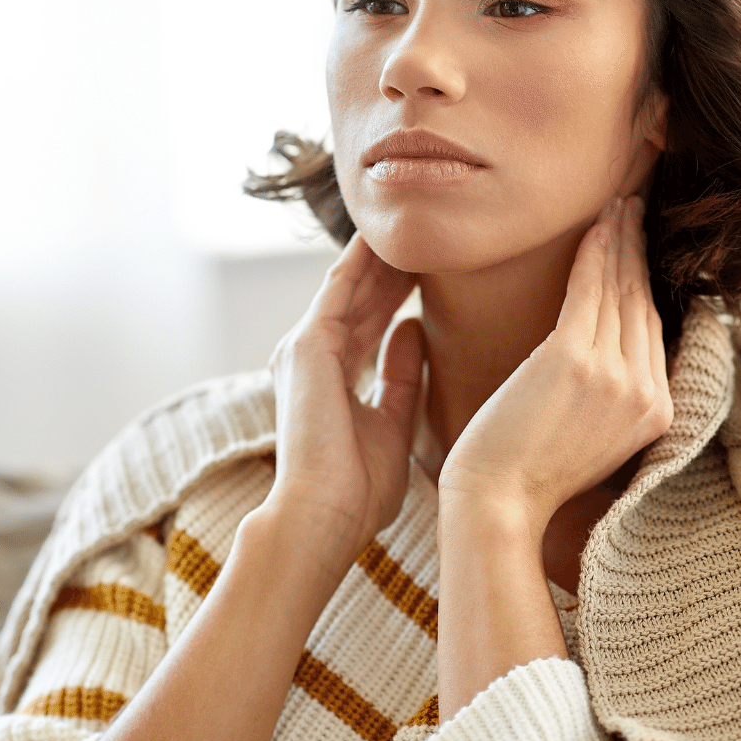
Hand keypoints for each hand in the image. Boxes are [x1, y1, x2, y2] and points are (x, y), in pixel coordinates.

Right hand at [264, 233, 425, 571]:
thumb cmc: (357, 492)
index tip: (435, 271)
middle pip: (361, 298)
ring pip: (352, 285)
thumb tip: (417, 333)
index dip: (400, 295)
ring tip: (417, 222)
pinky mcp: (307, 344)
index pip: (370, 324)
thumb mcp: (394, 426)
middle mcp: (312, 357)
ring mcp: (305, 348)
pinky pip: (340, 287)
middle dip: (395, 267)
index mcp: (332, 381)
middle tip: (433, 232)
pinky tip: (387, 234)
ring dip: (383, 255)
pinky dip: (364, 259)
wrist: (322, 518)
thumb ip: (403, 381)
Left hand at [437, 196, 672, 529]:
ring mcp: (616, 376)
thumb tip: (606, 351)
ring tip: (616, 203)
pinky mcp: (576, 360)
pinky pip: (591, 289)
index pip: (653, 329)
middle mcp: (647, 393)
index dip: (645, 280)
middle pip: (644, 301)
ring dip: (620, 237)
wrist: (496, 506)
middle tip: (634, 203)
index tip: (637, 243)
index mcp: (657, 414)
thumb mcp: (590, 435)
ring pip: (622, 288)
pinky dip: (594, 251)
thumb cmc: (526, 474)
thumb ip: (610, 394)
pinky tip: (594, 225)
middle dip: (639, 247)